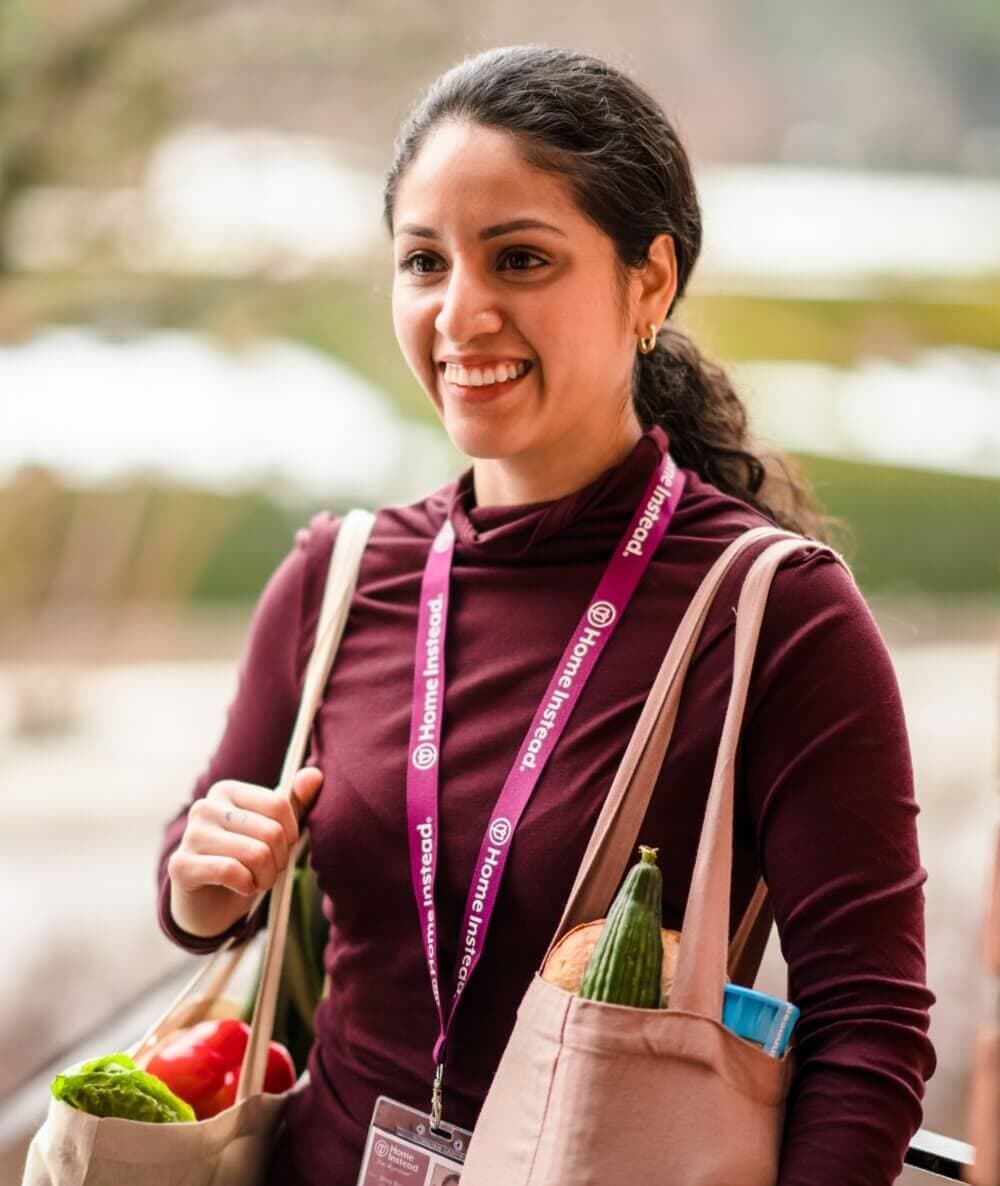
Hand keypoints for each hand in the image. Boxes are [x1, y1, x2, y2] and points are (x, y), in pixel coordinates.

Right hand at [167, 767, 323, 937]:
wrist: (209, 903)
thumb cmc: (245, 860)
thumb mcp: (273, 830)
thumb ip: (295, 802)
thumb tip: (315, 774)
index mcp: (227, 791)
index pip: (279, 804)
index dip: (291, 834)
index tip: (281, 848)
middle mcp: (205, 806)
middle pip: (271, 832)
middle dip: (279, 860)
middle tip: (267, 870)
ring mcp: (190, 835)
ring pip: (256, 854)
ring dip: (266, 877)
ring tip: (256, 880)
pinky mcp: (181, 865)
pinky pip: (232, 872)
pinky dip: (247, 886)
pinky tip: (242, 888)